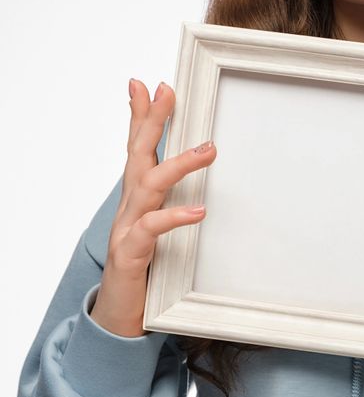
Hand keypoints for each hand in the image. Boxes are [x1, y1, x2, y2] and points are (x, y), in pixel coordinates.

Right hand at [90, 79, 216, 336]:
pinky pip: (152, 231)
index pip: (138, 146)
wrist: (121, 314)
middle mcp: (130, 205)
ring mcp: (127, 228)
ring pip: (148, 186)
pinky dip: (175, 218)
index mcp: (138, 194)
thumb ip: (175, 195)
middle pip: (139, 154)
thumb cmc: (146, 261)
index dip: (141, 114)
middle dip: (151, 120)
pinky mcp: (132, 254)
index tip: (150, 82)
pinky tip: (198, 211)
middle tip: (167, 91)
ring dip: (178, 164)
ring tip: (209, 150)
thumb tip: (201, 166)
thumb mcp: (160, 221)